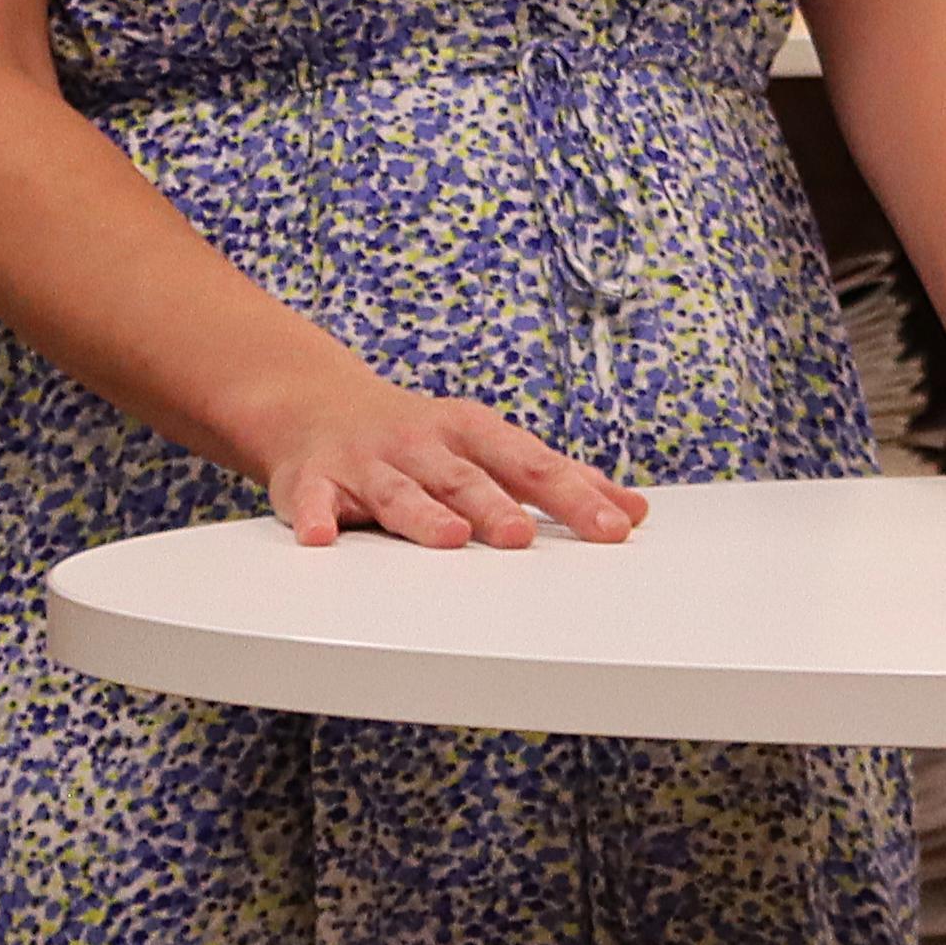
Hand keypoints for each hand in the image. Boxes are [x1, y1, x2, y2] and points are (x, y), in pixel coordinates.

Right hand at [256, 372, 642, 550]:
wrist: (319, 406)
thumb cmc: (424, 440)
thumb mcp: (490, 446)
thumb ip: (556, 480)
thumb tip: (632, 511)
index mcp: (475, 434)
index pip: (534, 467)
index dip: (575, 497)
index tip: (614, 527)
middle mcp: (425, 444)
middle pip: (467, 478)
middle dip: (496, 506)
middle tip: (523, 537)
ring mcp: (369, 461)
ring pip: (399, 491)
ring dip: (423, 514)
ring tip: (449, 538)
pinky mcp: (313, 480)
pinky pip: (313, 499)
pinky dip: (316, 515)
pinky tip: (323, 535)